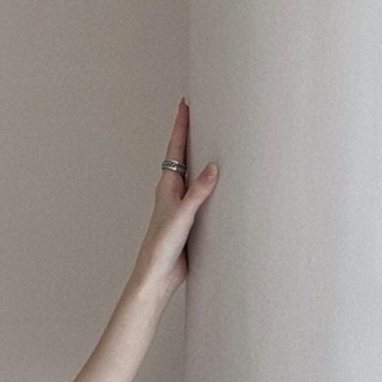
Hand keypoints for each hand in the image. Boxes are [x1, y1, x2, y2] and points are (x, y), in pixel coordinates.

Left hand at [131, 99, 218, 299]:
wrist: (158, 276)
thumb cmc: (161, 247)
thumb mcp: (182, 216)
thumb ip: (198, 192)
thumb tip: (213, 167)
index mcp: (167, 187)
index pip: (175, 150)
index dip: (181, 127)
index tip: (185, 104)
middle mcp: (173, 193)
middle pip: (184, 158)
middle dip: (191, 136)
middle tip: (200, 114)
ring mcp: (182, 206)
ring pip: (194, 176)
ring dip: (202, 159)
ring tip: (214, 140)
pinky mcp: (191, 221)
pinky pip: (204, 195)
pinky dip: (212, 185)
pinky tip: (223, 184)